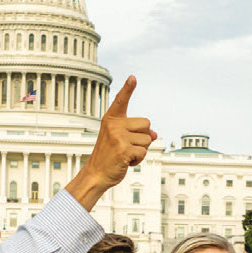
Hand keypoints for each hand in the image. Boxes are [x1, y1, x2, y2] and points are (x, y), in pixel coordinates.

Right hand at [72, 77, 156, 202]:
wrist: (96, 174)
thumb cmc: (110, 156)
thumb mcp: (121, 140)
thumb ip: (137, 133)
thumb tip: (155, 134)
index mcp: (111, 119)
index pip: (121, 100)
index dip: (128, 89)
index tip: (133, 78)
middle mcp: (114, 125)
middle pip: (146, 123)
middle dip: (143, 136)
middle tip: (127, 146)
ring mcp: (118, 137)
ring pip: (148, 139)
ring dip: (141, 150)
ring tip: (126, 154)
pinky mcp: (123, 150)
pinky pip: (144, 152)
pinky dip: (139, 159)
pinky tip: (126, 162)